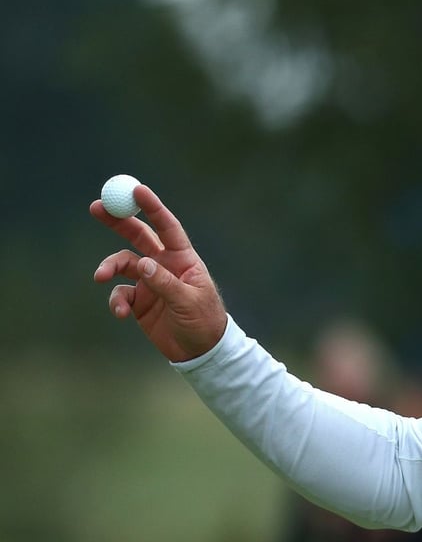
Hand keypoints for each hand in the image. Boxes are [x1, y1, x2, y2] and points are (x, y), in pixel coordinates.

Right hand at [91, 184, 228, 361]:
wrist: (200, 351)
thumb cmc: (204, 322)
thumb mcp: (188, 302)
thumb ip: (165, 283)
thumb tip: (142, 264)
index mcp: (183, 259)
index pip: (167, 227)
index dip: (152, 207)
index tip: (136, 189)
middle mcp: (164, 265)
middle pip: (137, 235)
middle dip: (118, 220)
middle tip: (96, 206)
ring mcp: (149, 281)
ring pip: (122, 263)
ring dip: (108, 267)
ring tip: (100, 277)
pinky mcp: (139, 301)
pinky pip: (119, 294)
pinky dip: (116, 301)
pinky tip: (121, 313)